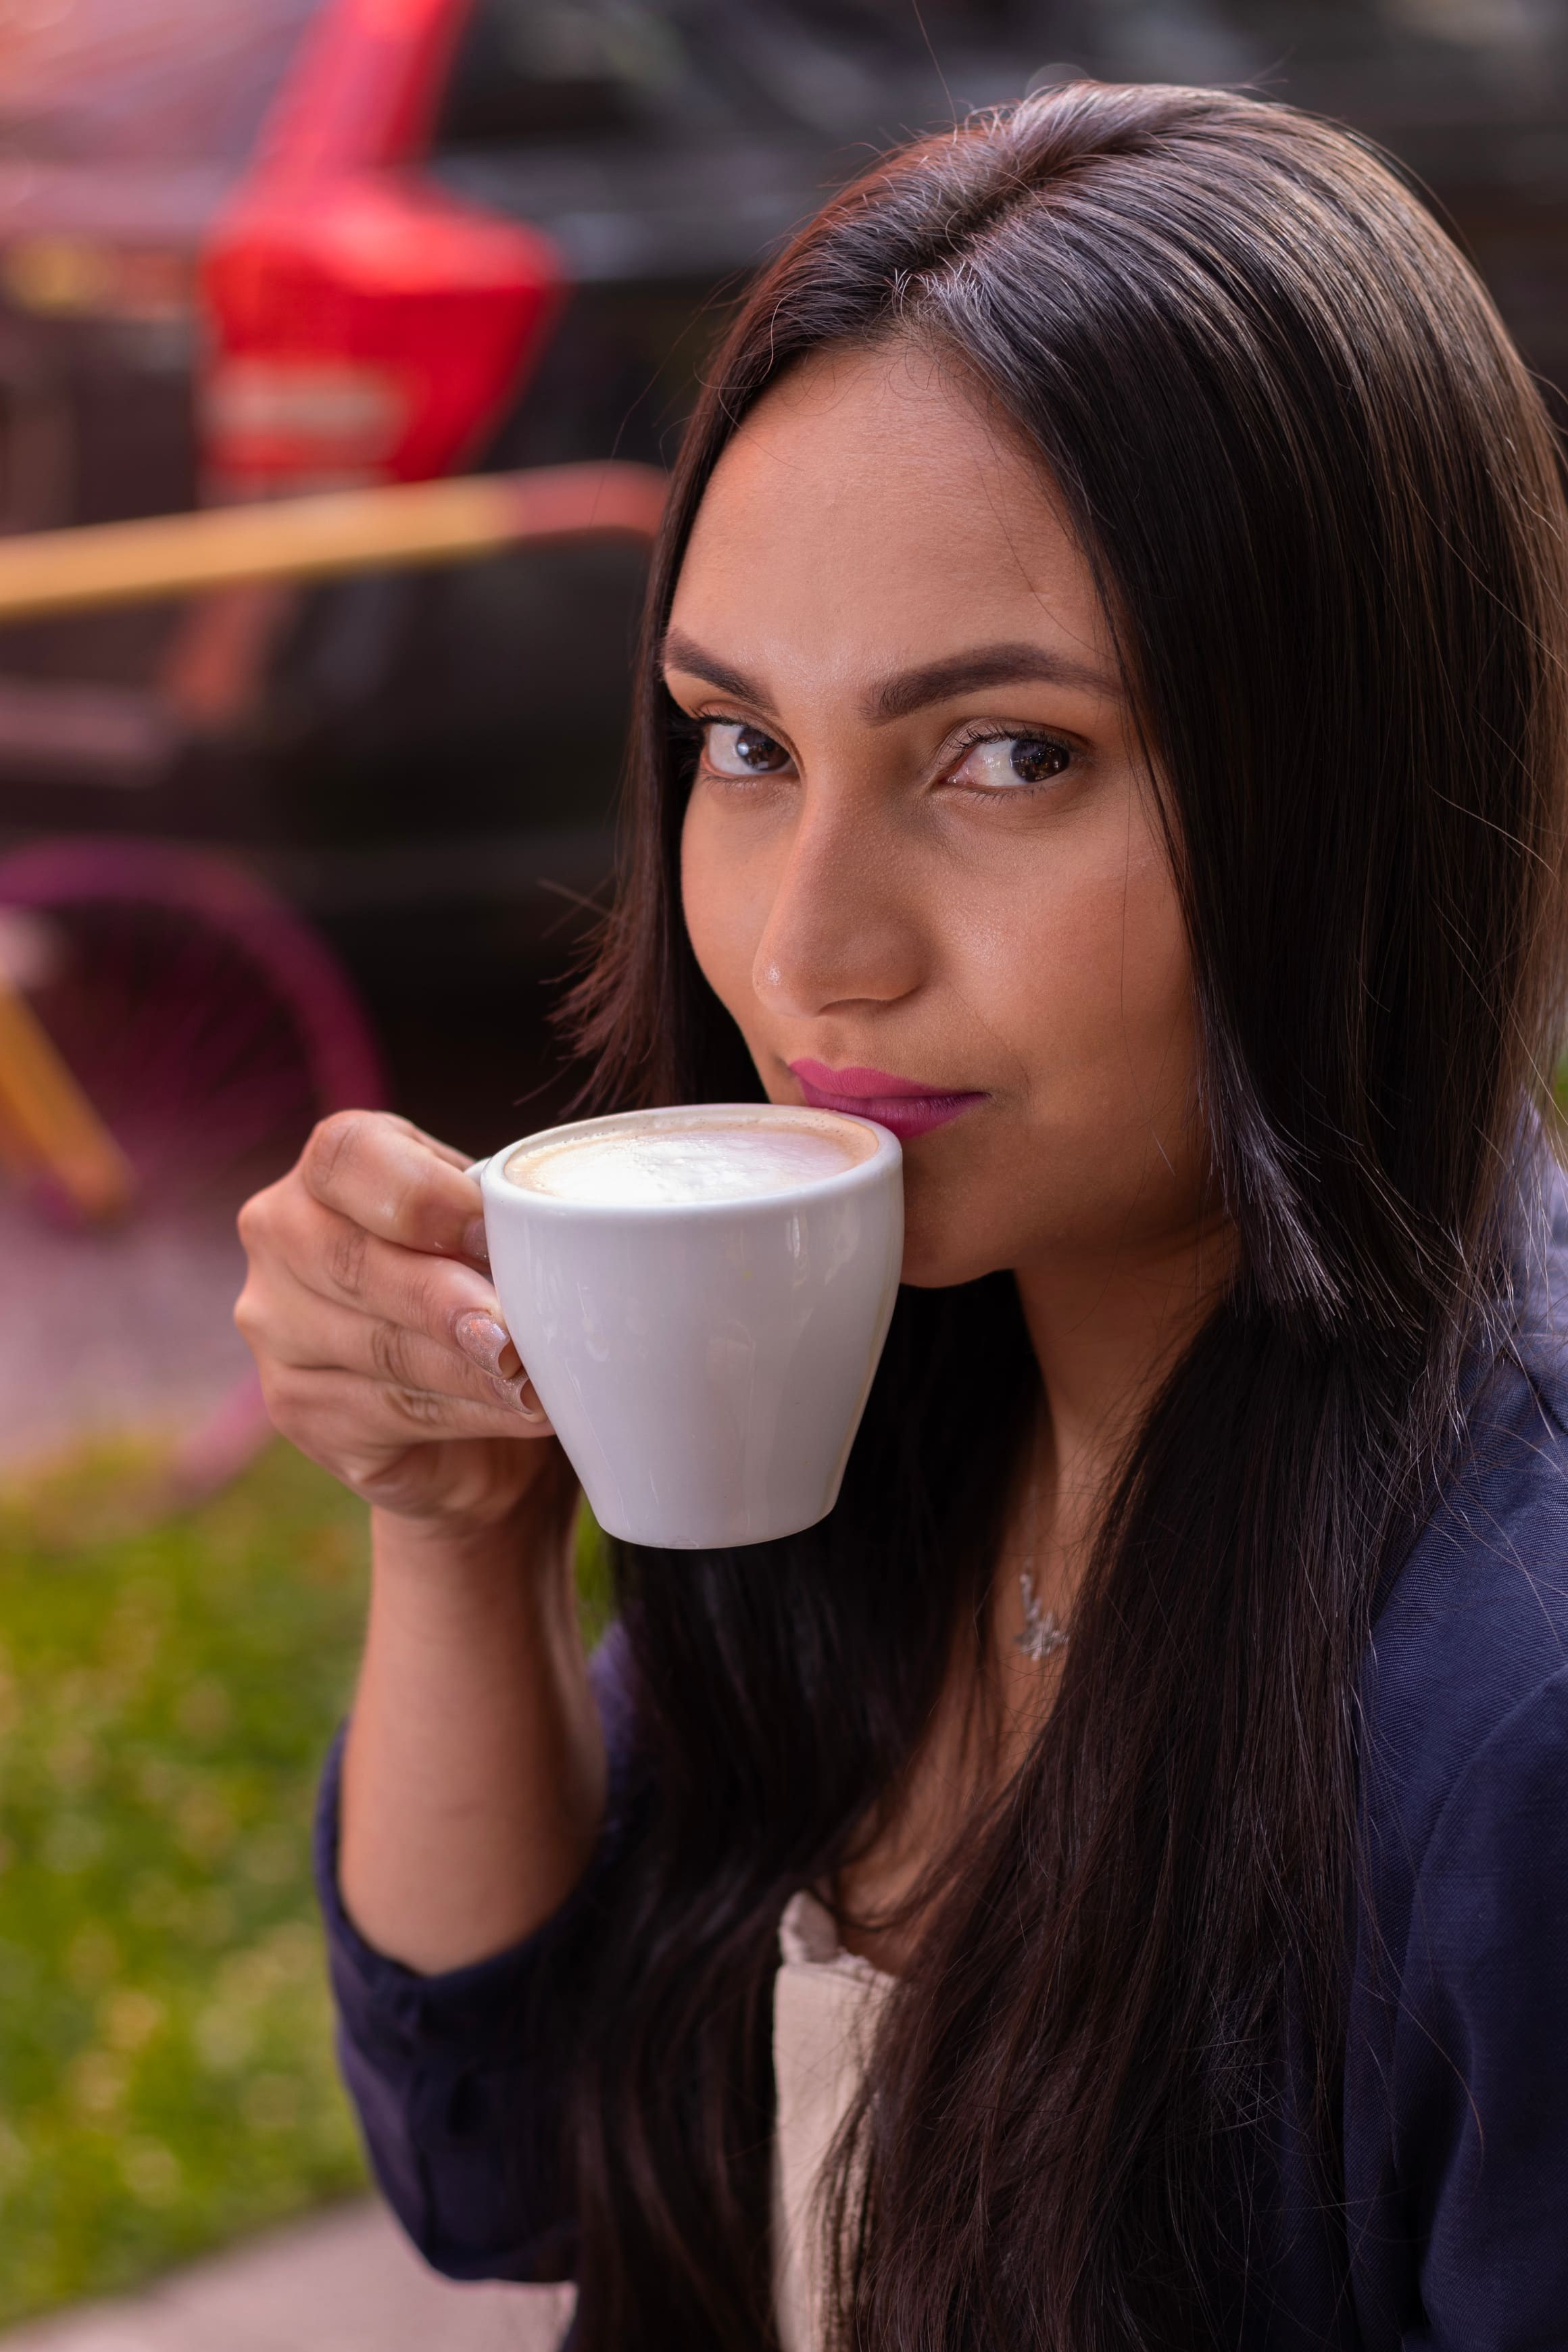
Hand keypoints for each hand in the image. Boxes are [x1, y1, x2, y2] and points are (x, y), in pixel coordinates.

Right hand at [236, 1111, 566, 1529]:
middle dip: (443, 1303)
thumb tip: (549, 1239)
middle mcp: (283, 1235)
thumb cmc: (488, 1284)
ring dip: (468, 1371)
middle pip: (353, 1261)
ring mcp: (276, 1327)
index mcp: (330, 1170)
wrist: (476, 1404)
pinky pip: (388, 1411)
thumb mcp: (497, 1232)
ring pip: (377, 1348)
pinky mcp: (297, 1408)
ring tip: (534, 1382)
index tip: (488, 1232)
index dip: (421, 1195)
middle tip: (512, 1336)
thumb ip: (505, 1222)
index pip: (347, 1156)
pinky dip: (467, 1414)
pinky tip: (517, 1413)